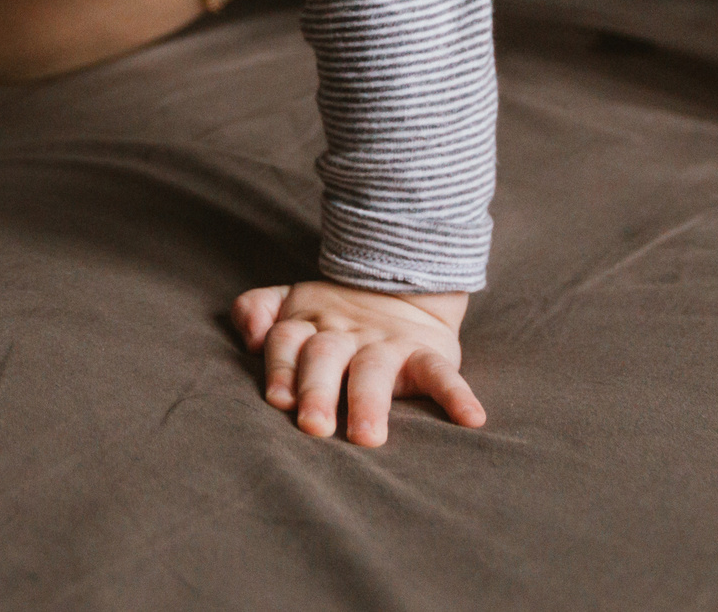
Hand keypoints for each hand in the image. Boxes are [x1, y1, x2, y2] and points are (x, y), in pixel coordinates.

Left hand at [231, 281, 484, 444]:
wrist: (398, 281)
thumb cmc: (329, 314)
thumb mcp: (289, 302)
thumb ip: (256, 309)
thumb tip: (247, 335)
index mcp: (307, 325)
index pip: (287, 343)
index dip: (282, 369)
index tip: (279, 399)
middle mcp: (344, 336)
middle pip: (325, 359)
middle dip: (317, 391)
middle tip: (313, 425)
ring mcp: (386, 345)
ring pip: (375, 371)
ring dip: (370, 402)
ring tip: (367, 436)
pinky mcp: (426, 353)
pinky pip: (442, 374)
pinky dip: (457, 395)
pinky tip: (471, 420)